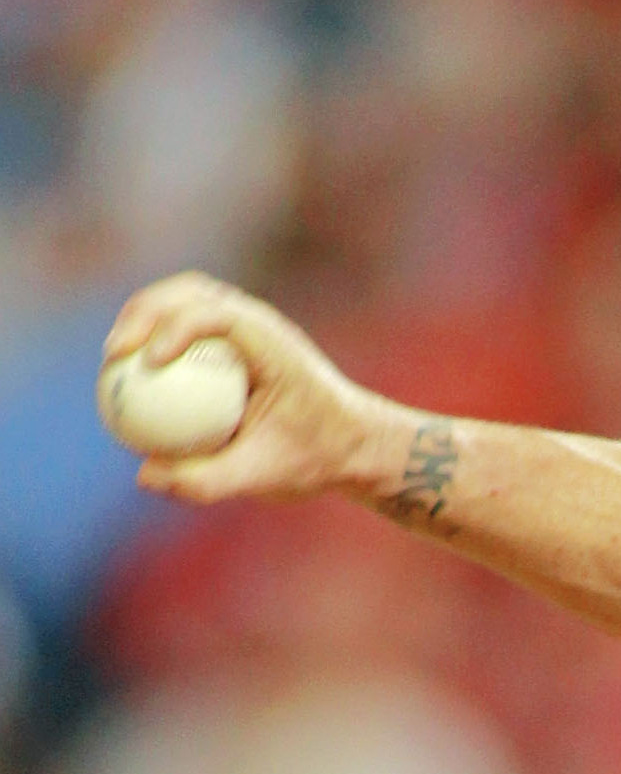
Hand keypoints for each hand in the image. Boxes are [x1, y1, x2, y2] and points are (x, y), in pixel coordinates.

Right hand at [103, 274, 401, 505]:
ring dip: (144, 316)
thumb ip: (208, 481)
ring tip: (115, 356)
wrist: (352, 444)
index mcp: (277, 348)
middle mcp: (263, 326)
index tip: (149, 362)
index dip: (178, 327)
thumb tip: (146, 475)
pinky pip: (187, 327)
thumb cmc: (316, 458)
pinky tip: (130, 374)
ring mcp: (248, 326)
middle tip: (115, 355)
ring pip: (185, 300)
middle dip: (145, 312)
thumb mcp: (267, 479)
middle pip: (193, 293)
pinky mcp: (235, 339)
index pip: (221, 316)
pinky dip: (155, 337)